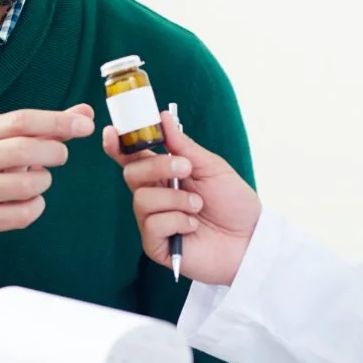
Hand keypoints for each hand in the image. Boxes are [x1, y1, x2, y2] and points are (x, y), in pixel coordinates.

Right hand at [0, 104, 95, 248]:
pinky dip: (36, 207)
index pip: (21, 121)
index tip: (86, 125)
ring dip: (44, 182)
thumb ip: (44, 128)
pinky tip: (28, 202)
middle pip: (25, 150)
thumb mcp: (3, 141)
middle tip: (60, 156)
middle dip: (55, 152)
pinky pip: (23, 214)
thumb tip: (85, 112)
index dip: (58, 121)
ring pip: (28, 185)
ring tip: (37, 181)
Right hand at [103, 107, 260, 285]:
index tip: (112, 132)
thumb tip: (162, 117)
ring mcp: (152, 221)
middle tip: (186, 169)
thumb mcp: (211, 167)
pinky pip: (152, 225)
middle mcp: (154, 196)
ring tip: (198, 206)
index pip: (132, 157)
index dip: (117, 145)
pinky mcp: (156, 245)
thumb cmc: (233, 203)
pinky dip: (177, 221)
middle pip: (131, 174)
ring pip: (142, 199)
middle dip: (157, 166)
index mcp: (163, 174)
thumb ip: (184, 146)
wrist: (250, 238)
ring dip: (175, 199)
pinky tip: (192, 226)